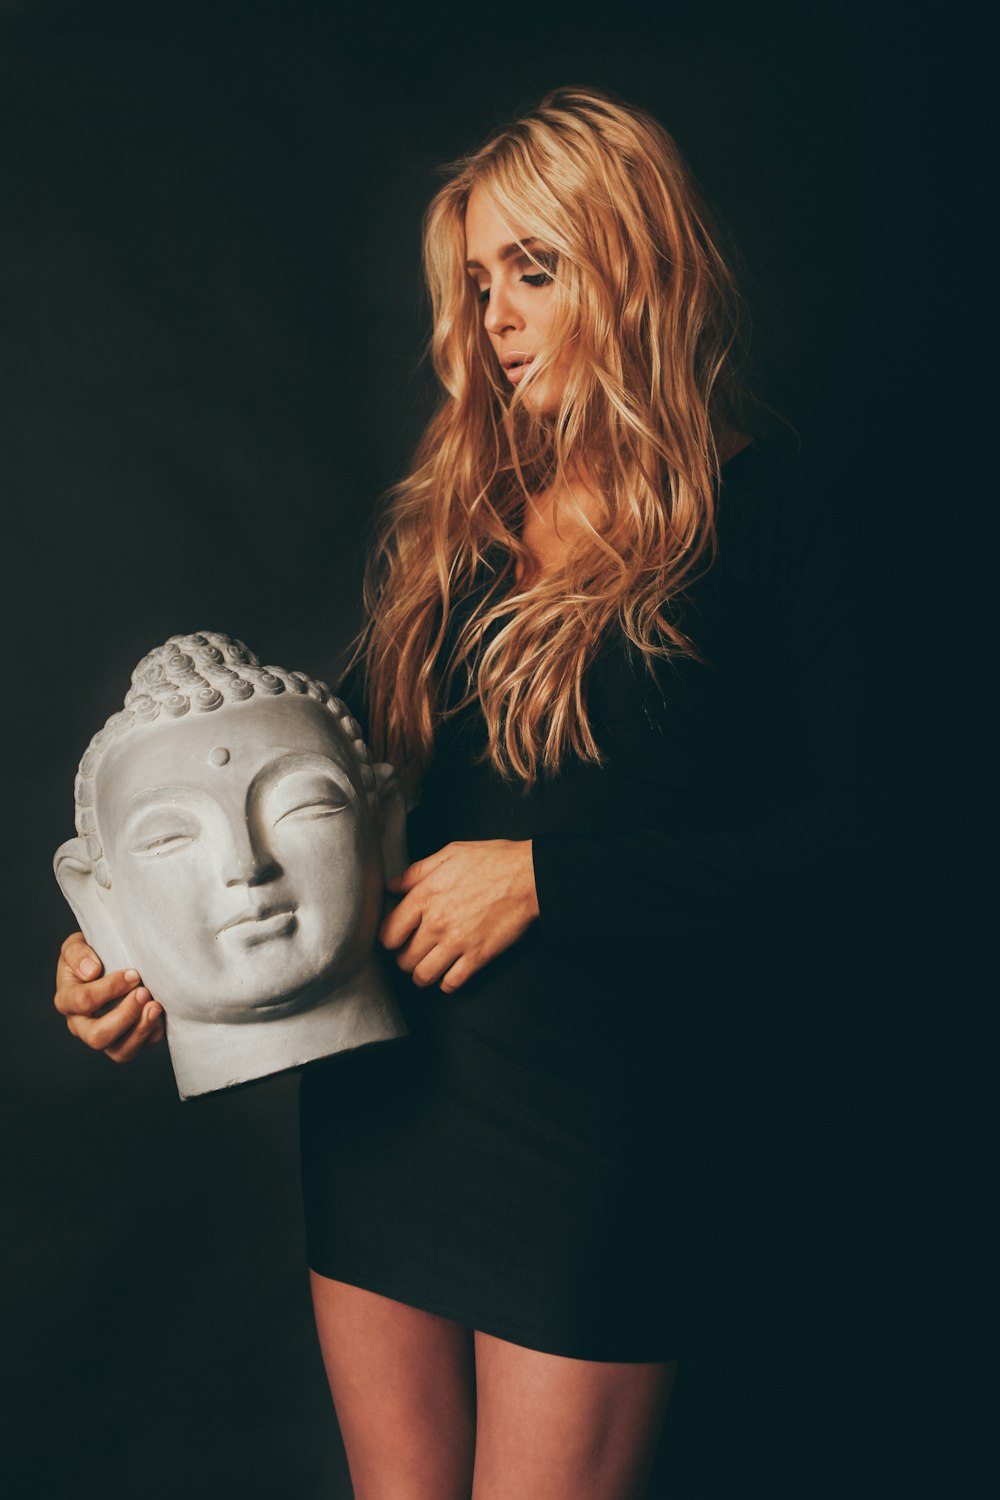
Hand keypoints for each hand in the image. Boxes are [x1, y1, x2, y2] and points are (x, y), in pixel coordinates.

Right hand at [53, 932, 164, 1063]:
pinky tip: (159, 1016)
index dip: (109, 988)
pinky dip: (151, 1035)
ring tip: (156, 1007)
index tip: (133, 973)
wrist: (107, 962)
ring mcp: (103, 1037)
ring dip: (140, 1031)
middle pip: (97, 1037)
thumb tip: (91, 971)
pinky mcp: (124, 1042)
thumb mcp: (76, 946)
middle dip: (124, 1015)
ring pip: (119, 1052)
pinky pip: (138, 1050)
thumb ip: (77, 953)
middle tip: (144, 992)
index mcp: (67, 1001)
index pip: (83, 1001)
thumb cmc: (90, 955)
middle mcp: (81, 1025)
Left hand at [378, 839, 538, 992]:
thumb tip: (393, 886)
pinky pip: (451, 983)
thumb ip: (416, 872)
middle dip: (405, 959)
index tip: (397, 938)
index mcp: (425, 896)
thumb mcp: (449, 854)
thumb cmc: (492, 860)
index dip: (390, 939)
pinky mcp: (478, 956)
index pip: (389, 934)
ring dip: (422, 975)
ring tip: (427, 967)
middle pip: (404, 959)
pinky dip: (447, 983)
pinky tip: (450, 972)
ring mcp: (457, 942)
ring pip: (423, 976)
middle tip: (413, 953)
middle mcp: (436, 923)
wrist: (529, 876)